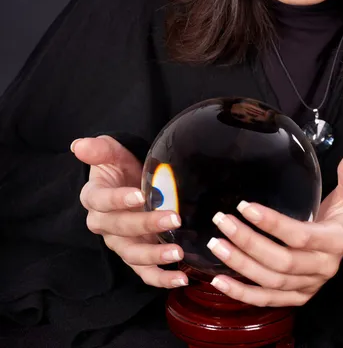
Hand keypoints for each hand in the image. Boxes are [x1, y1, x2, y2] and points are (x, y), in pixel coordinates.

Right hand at [71, 135, 187, 287]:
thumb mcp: (110, 152)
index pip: (102, 201)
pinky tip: (180, 278)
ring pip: (132, 254)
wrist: (129, 180)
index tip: (139, 195)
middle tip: (173, 218)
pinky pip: (144, 272)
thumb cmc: (119, 166)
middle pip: (120, 228)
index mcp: (94, 198)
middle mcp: (103, 224)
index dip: (119, 199)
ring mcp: (119, 242)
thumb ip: (98, 149)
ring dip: (154, 256)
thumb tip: (79, 145)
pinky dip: (161, 278)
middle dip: (146, 225)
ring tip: (178, 252)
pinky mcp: (135, 256)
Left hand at [206, 149, 342, 306]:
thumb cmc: (342, 217)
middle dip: (248, 242)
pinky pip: (267, 301)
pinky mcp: (296, 298)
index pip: (299, 237)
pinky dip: (242, 294)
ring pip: (271, 282)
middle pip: (281, 261)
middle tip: (222, 221)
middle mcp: (321, 269)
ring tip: (216, 244)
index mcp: (333, 243)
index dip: (272, 224)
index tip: (245, 207)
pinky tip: (219, 281)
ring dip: (240, 265)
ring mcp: (308, 287)